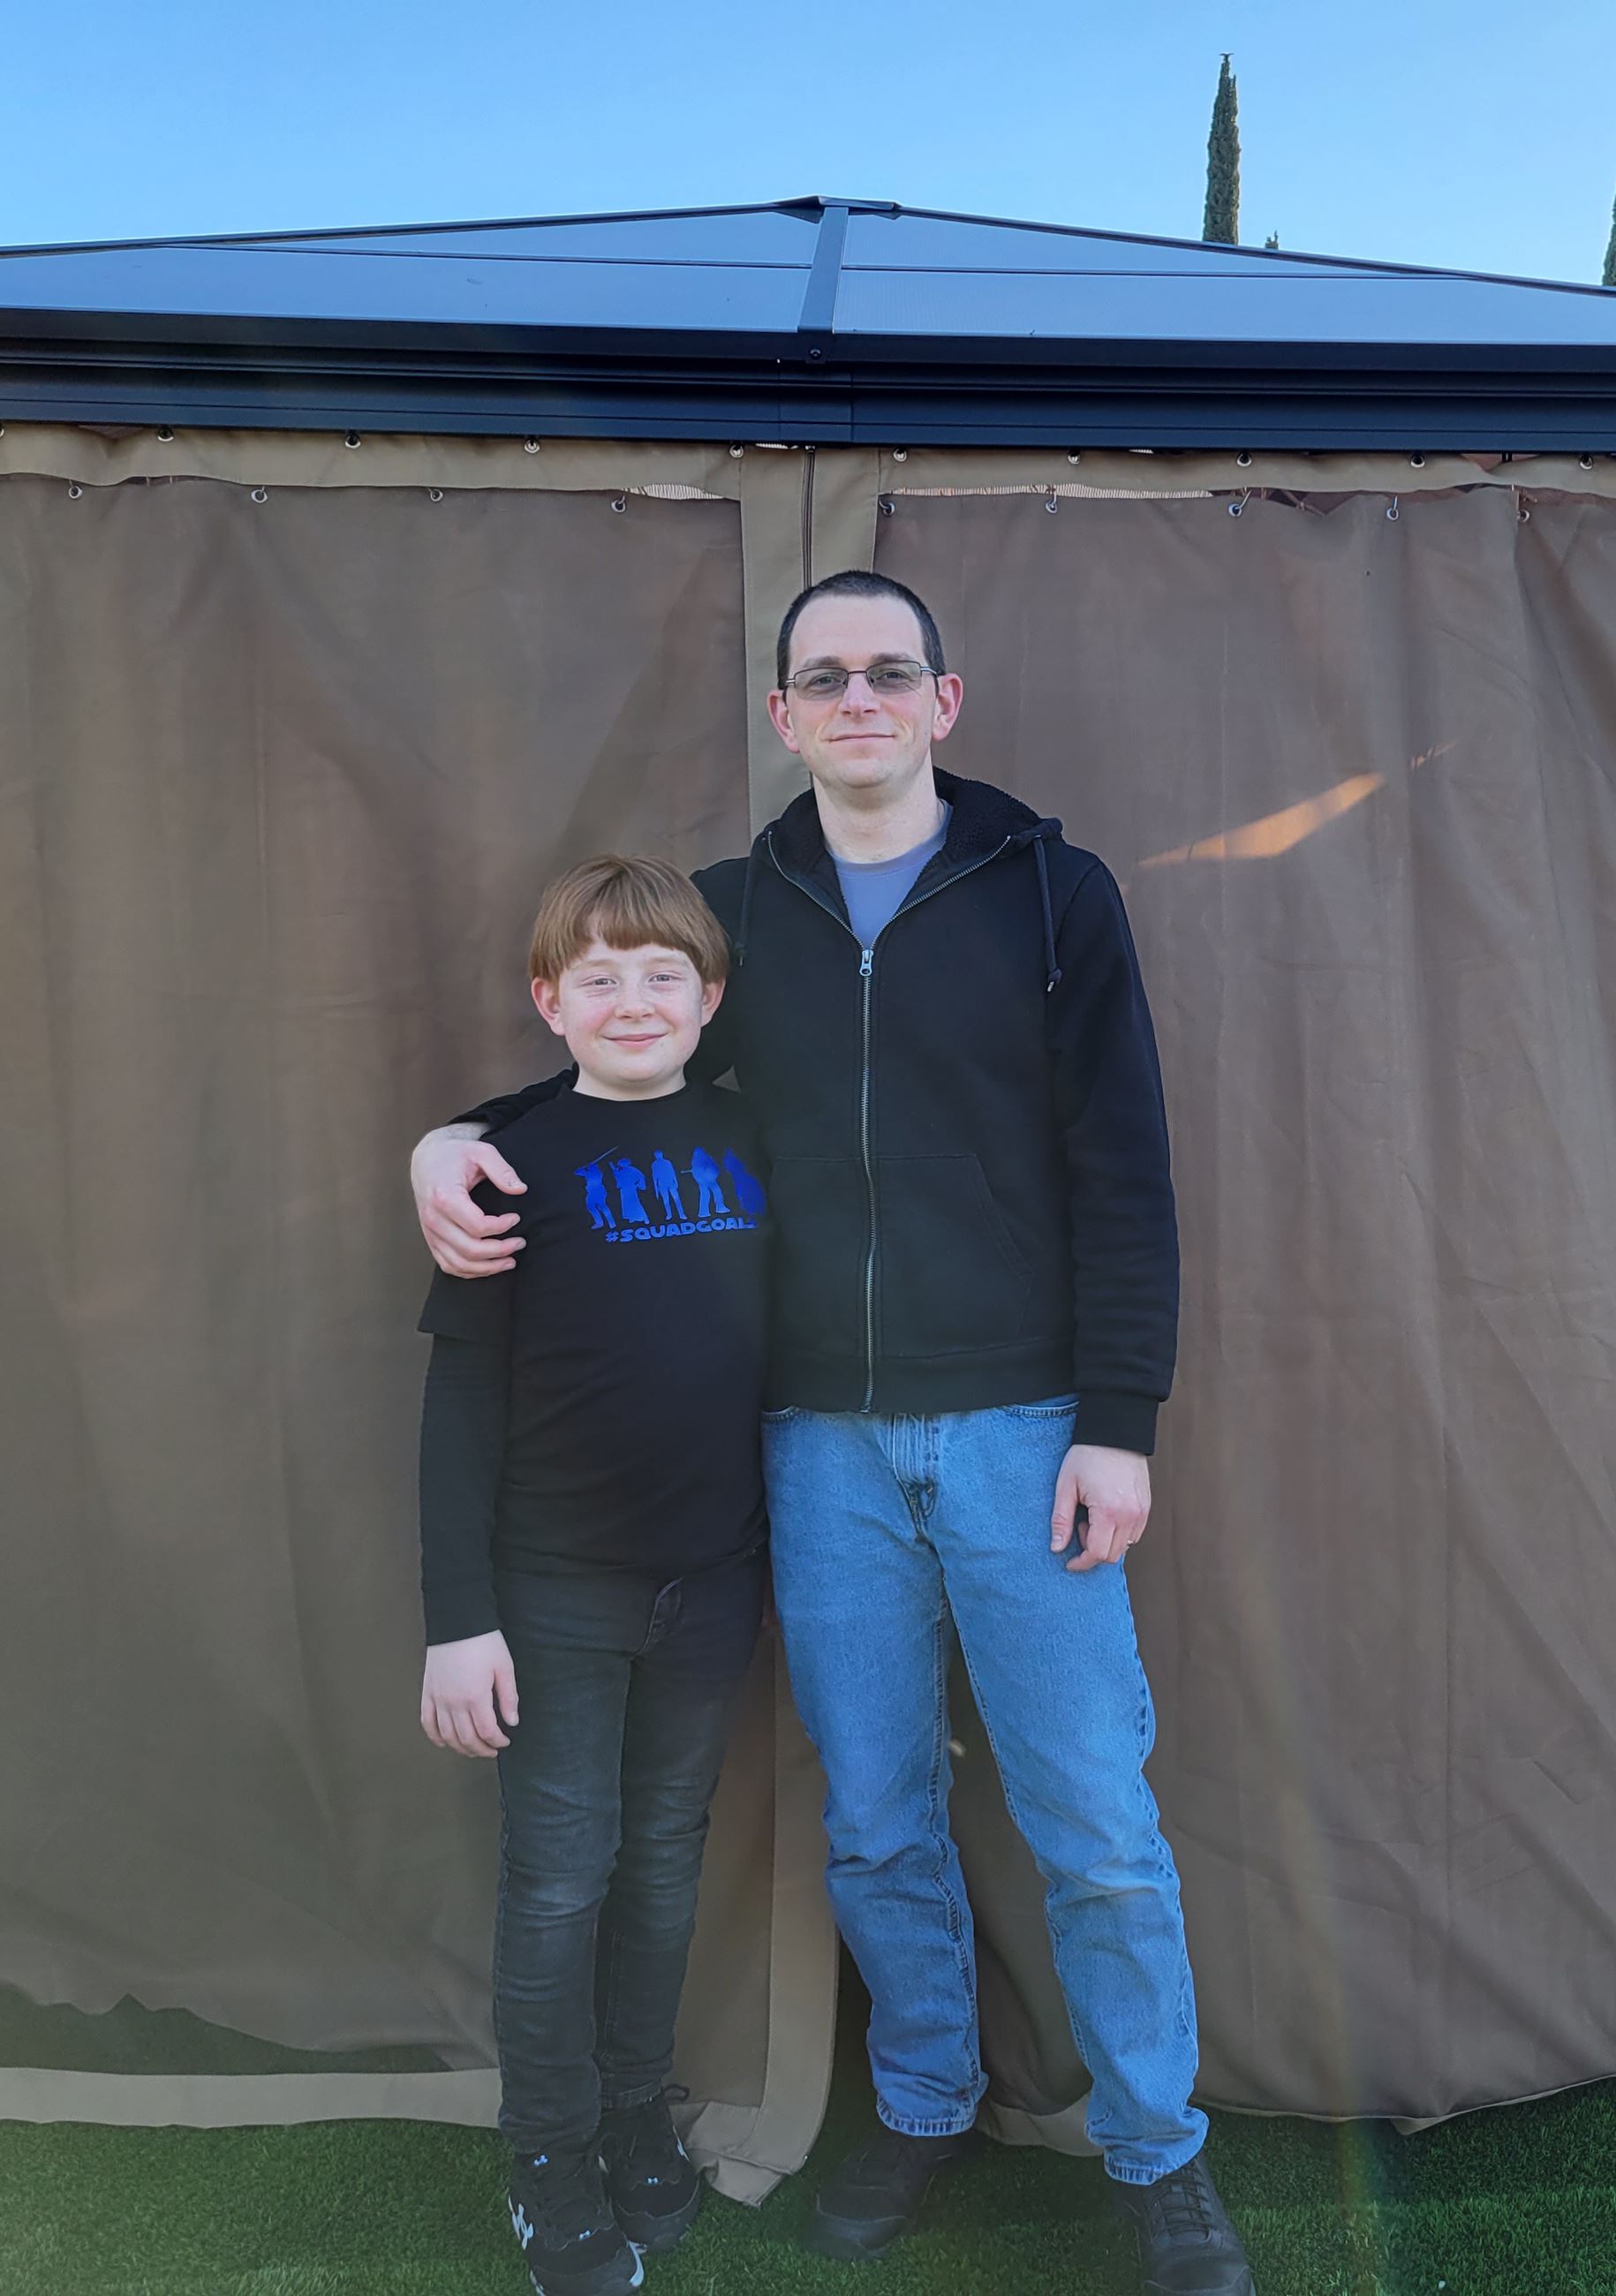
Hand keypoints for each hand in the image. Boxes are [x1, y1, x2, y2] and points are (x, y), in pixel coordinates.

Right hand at [411, 1127, 526, 1275]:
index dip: (501, 1227)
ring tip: (510, 1261)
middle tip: (520, 1243)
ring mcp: (430, 1232)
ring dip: (488, 1267)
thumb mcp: (481, 1152)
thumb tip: (520, 1190)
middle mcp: (433, 1218)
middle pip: (470, 1249)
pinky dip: (470, 1271)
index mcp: (445, 1197)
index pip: (477, 1226)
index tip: (516, 1218)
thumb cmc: (455, 1155)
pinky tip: (489, 1266)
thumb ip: (502, 1170)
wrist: (426, 1159)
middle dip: (500, 1251)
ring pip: (459, 1263)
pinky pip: (448, 1265)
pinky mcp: (431, 1239)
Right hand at [421, 1630, 518, 1757]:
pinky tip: (445, 1742)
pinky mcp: (427, 1692)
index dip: (498, 1741)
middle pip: (467, 1739)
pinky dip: (435, 1737)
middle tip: (492, 1750)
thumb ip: (509, 1697)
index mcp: (475, 1697)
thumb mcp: (504, 1667)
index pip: (487, 1732)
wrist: (457, 1621)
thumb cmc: (483, 1641)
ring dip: (461, 1748)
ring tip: (473, 1749)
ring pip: (447, 1736)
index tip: (505, 1741)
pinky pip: (427, 1723)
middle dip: (481, 1749)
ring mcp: (437, 1699)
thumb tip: (512, 1721)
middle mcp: (453, 1702)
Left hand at [1050, 1444, 1150, 1572]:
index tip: (1069, 1561)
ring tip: (1092, 1517)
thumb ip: (1061, 1520)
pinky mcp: (1146, 1507)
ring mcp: (1141, 1512)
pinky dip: (1119, 1534)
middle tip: (1079, 1526)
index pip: (1097, 1553)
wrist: (1113, 1432)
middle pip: (1112, 1555)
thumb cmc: (1087, 1456)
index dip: (1081, 1563)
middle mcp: (1130, 1515)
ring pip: (1125, 1546)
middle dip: (1092, 1550)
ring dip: (1106, 1542)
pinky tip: (1106, 1515)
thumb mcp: (1066, 1486)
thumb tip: (1056, 1548)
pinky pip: (1134, 1534)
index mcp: (1108, 1511)